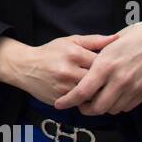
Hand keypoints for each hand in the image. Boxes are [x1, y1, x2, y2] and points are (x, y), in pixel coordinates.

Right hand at [0, 34, 117, 106]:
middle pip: (98, 80)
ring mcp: (63, 87)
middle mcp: (68, 71)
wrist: (24, 66)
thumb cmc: (50, 52)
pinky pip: (80, 103)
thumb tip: (116, 38)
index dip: (110, 66)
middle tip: (112, 81)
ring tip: (101, 89)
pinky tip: (88, 95)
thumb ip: (94, 40)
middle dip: (106, 82)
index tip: (113, 67)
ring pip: (91, 94)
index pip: (102, 62)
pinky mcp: (59, 99)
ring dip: (98, 93)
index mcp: (74, 54)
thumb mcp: (70, 41)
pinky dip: (86, 100)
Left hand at [54, 13, 141, 114]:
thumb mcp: (110, 43)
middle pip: (96, 107)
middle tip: (81, 105)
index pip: (82, 91)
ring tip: (98, 99)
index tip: (60, 104)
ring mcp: (133, 88)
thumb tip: (81, 68)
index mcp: (105, 65)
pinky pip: (127, 107)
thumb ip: (95, 57)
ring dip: (103, 108)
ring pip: (112, 109)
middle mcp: (118, 80)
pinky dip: (118, 105)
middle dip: (85, 109)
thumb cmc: (136, 37)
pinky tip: (114, 96)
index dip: (69, 101)